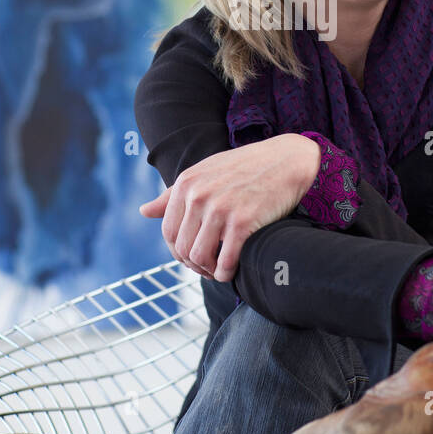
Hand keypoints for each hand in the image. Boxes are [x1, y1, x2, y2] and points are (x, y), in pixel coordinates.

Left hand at [139, 134, 321, 281]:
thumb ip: (173, 195)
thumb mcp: (205, 173)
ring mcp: (220, 209)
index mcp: (186, 183)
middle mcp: (199, 195)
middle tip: (209, 267)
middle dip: (194, 264)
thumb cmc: (247, 167)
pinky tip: (232, 271)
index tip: (194, 257)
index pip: (168, 231)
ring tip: (219, 270)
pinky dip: (226, 273)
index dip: (179, 252)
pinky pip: (224, 261)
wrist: (288, 160)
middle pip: (182, 248)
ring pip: (199, 257)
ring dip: (208, 271)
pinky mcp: (243, 222)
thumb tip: (143, 211)